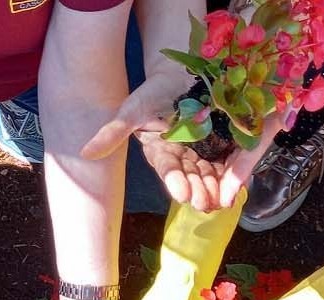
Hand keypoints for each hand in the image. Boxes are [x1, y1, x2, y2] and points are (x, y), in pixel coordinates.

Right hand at [81, 72, 279, 211]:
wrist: (178, 71)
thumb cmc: (151, 93)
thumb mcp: (131, 110)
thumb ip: (112, 132)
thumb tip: (84, 153)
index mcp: (161, 153)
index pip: (169, 170)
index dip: (176, 182)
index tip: (184, 195)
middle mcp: (181, 156)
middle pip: (192, 176)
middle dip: (199, 190)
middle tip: (206, 204)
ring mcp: (202, 150)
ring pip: (210, 172)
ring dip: (216, 187)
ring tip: (222, 201)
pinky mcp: (220, 142)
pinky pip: (227, 160)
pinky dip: (232, 173)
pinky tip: (239, 185)